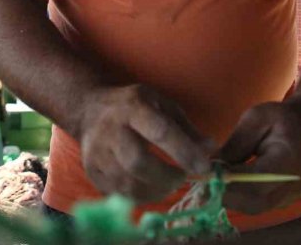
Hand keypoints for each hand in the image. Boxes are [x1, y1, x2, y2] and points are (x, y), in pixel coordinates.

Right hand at [77, 84, 212, 202]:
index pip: (159, 130)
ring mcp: (97, 152)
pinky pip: (118, 194)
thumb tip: (211, 148)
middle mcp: (111, 129)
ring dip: (155, 190)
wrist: (90, 109)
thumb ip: (186, 127)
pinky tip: (149, 187)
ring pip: (127, 184)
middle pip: (137, 162)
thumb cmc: (134, 106)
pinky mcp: (91, 171)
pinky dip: (140, 196)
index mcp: (133, 107)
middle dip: (166, 177)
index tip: (204, 166)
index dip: (184, 151)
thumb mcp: (162, 104)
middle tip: (182, 177)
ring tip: (168, 184)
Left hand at [216, 101, 300, 213]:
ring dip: (231, 199)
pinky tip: (226, 185)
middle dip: (227, 196)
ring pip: (256, 207)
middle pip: (256, 203)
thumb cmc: (280, 118)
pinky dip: (240, 198)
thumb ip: (235, 144)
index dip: (230, 185)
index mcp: (289, 159)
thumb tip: (210, 166)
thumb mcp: (255, 119)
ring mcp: (292, 195)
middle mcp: (294, 183)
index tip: (206, 179)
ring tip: (210, 184)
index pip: (258, 183)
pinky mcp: (285, 199)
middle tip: (202, 186)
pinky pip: (260, 204)